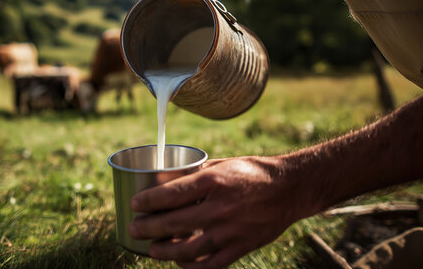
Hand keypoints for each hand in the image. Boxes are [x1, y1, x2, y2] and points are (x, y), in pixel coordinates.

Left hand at [129, 156, 306, 267]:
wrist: (289, 189)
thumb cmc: (252, 172)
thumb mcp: (222, 164)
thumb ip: (194, 174)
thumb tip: (164, 179)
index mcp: (213, 182)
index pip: (171, 194)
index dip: (148, 201)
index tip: (134, 205)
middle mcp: (220, 207)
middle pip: (174, 223)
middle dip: (148, 228)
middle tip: (133, 229)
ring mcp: (231, 231)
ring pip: (189, 249)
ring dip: (165, 252)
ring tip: (151, 250)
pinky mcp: (242, 247)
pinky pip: (211, 264)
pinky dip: (192, 266)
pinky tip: (180, 262)